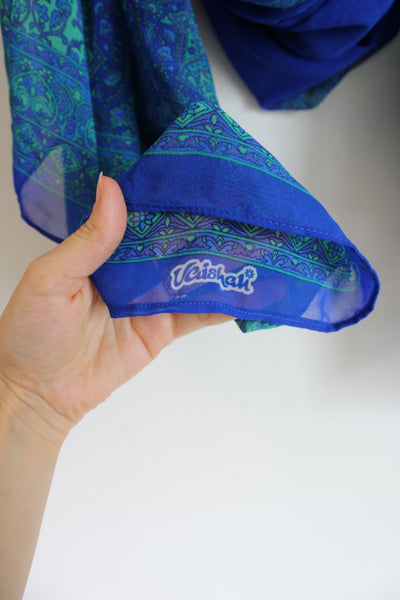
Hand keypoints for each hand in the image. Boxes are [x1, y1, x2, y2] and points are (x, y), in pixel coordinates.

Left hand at [0, 175, 231, 439]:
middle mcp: (132, 269)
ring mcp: (151, 300)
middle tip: (243, 207)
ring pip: (194, 276)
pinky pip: (198, 313)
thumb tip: (110, 187)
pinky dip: (224, 304)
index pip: (144, 215)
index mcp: (104, 249)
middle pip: (176, 243)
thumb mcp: (51, 277)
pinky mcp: (163, 329)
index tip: (201, 178)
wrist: (39, 394)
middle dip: (207, 227)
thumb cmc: (31, 332)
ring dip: (223, 263)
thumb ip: (88, 239)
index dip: (170, 198)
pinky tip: (250, 290)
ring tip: (258, 243)